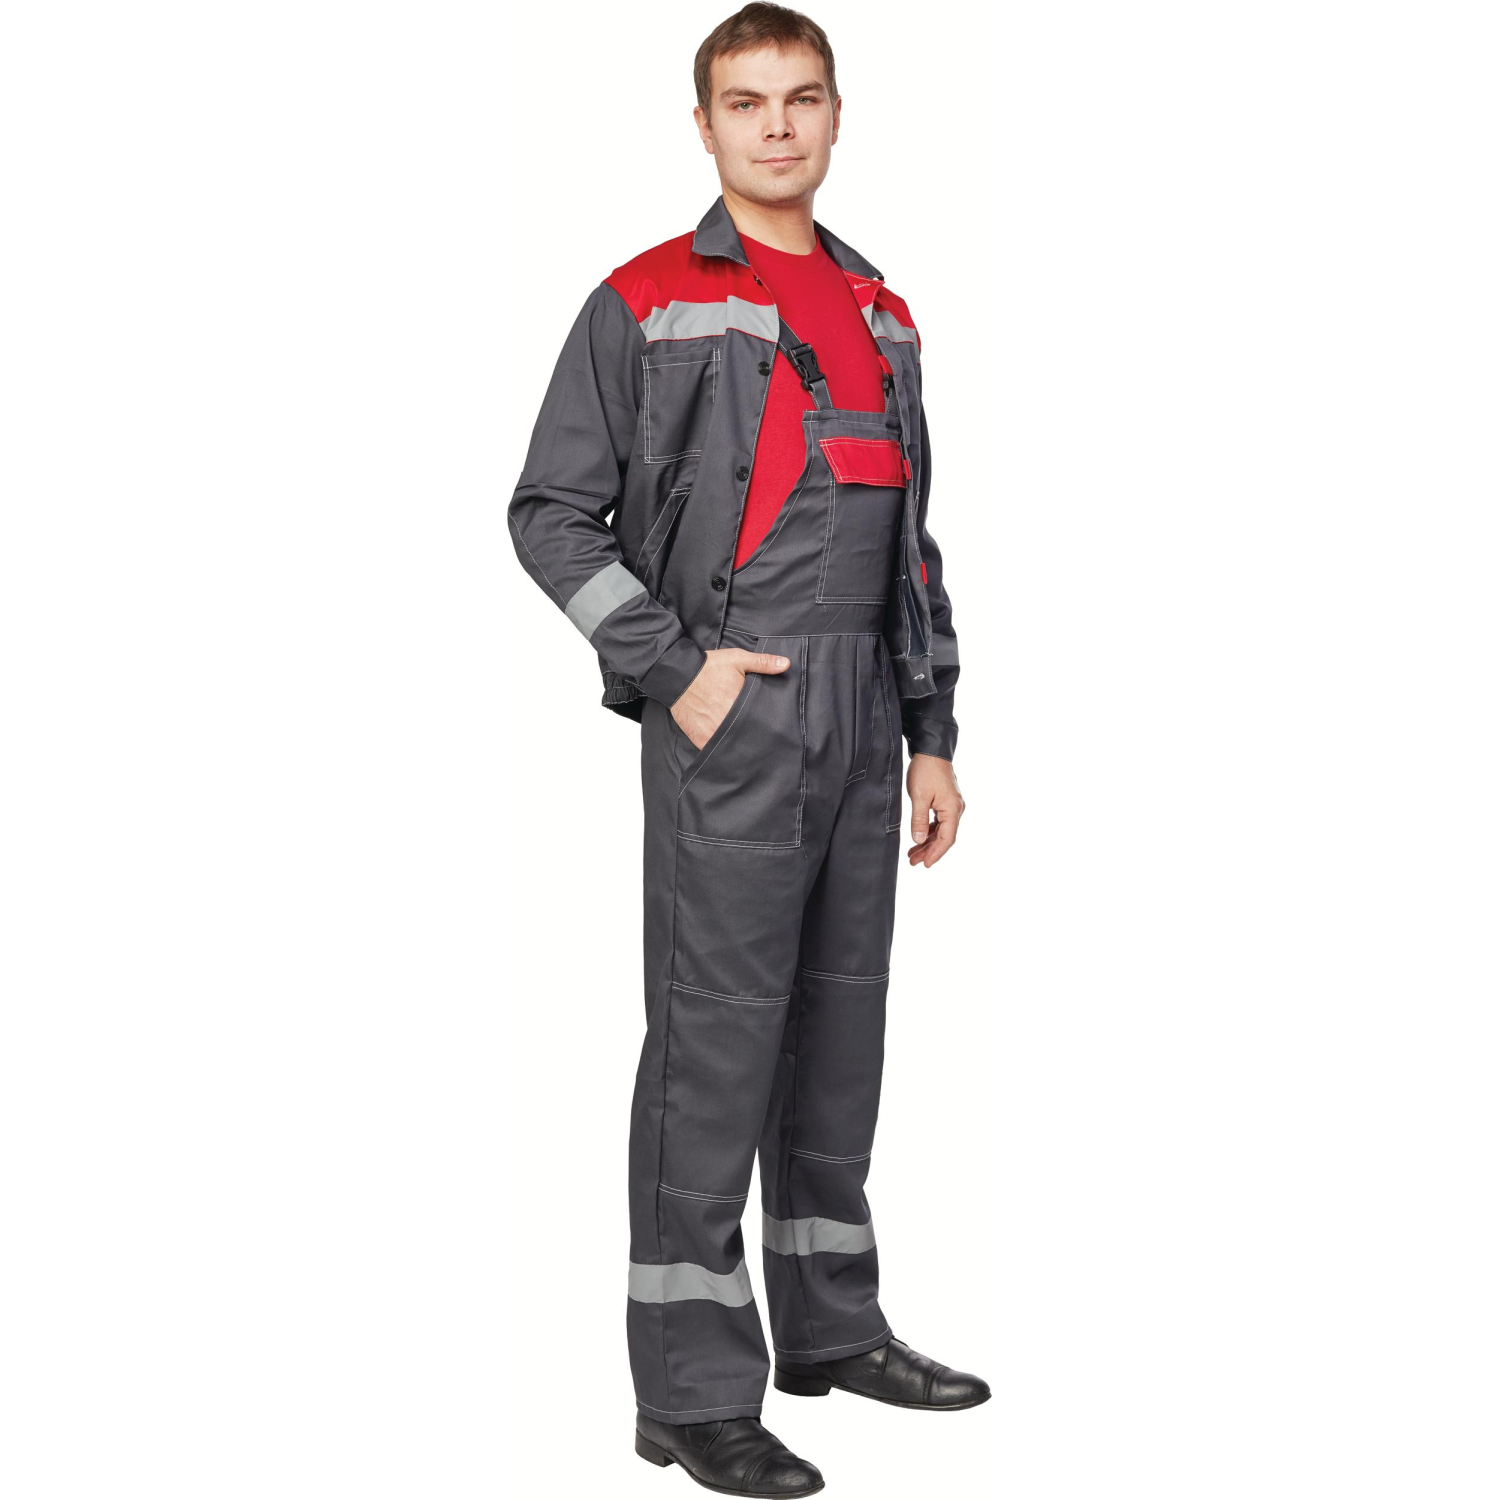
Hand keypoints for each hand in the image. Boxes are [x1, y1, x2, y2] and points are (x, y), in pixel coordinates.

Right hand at [671, 647, 790, 749]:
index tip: (774, 728)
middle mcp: (727, 722)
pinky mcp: (701, 739)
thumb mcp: (737, 659)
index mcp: (740, 704)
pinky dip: (723, 751)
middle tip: (764, 740)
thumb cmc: (709, 667)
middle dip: (755, 737)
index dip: (768, 726)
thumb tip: (786, 664)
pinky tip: (731, 750)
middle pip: (748, 736)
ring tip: (748, 746)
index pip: (761, 722)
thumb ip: (762, 662)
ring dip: (740, 746)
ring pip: (733, 746)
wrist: (677, 675)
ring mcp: (713, 733)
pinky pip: (716, 751)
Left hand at [907, 753, 964, 866]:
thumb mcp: (919, 796)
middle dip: (929, 850)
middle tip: (913, 861)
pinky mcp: (946, 801)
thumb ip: (919, 820)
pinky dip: (929, 831)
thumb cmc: (926, 770)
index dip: (936, 853)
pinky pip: (939, 821)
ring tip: (913, 853)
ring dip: (928, 842)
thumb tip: (918, 840)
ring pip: (941, 830)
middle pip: (944, 836)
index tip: (925, 864)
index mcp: (953, 809)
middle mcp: (956, 809)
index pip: (947, 838)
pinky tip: (919, 837)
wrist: (931, 750)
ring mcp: (952, 805)